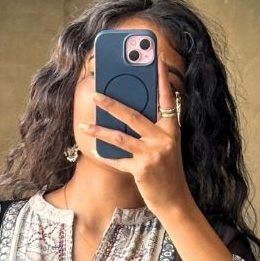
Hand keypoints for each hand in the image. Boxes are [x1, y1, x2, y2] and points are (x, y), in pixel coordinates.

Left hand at [78, 49, 191, 217]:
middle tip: (96, 93)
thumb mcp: (167, 147)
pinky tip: (94, 151)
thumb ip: (154, 131)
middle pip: (134, 115)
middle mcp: (163, 139)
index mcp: (172, 130)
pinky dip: (105, 156)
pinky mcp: (142, 170)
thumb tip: (131, 115)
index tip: (158, 59)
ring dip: (99, 130)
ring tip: (84, 125)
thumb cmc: (168, 172)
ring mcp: (152, 154)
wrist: (175, 200)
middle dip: (112, 103)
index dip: (163, 79)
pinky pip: (118, 160)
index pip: (167, 99)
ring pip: (120, 137)